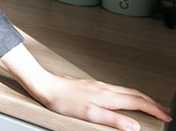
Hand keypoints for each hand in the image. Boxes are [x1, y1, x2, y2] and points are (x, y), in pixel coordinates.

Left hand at [32, 74, 170, 130]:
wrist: (46, 86)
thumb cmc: (64, 101)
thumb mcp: (90, 114)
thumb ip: (113, 120)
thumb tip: (134, 126)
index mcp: (108, 96)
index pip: (138, 102)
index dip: (154, 109)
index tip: (166, 116)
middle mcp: (105, 88)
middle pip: (135, 94)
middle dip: (152, 102)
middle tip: (165, 109)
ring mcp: (99, 85)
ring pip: (127, 90)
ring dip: (142, 97)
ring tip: (150, 104)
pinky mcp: (92, 85)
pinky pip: (117, 89)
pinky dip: (129, 94)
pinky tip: (125, 97)